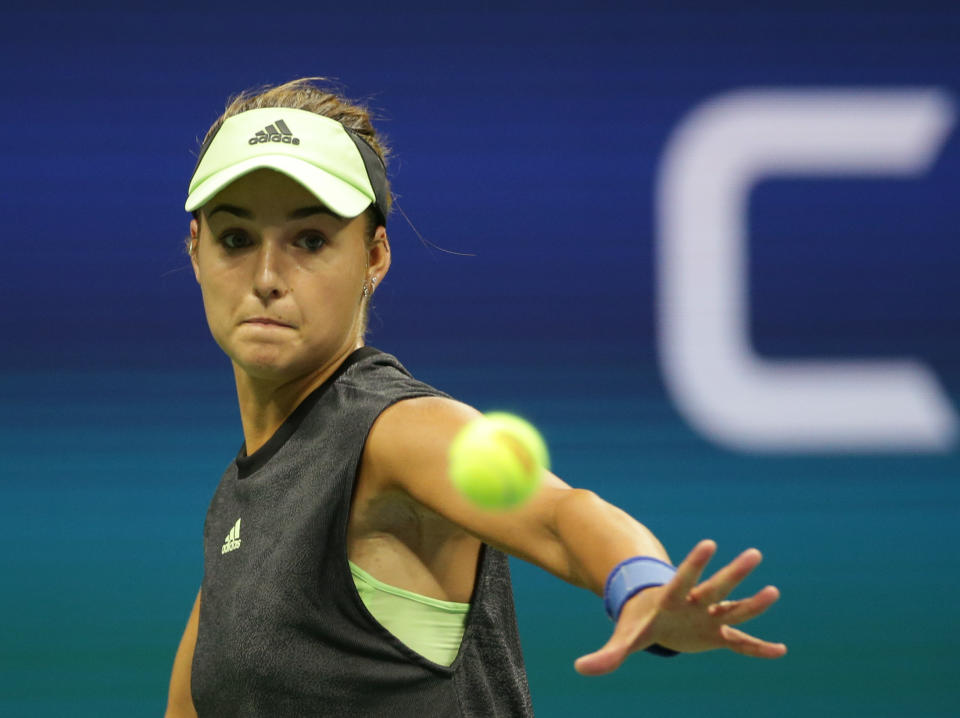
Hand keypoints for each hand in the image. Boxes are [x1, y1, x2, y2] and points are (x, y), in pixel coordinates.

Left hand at [574, 540, 786, 674]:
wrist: (653, 617)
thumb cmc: (639, 621)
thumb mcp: (625, 638)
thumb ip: (607, 654)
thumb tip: (579, 668)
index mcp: (672, 598)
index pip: (684, 577)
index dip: (695, 562)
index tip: (710, 542)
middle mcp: (695, 602)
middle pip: (716, 586)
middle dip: (734, 572)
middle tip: (754, 553)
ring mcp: (709, 616)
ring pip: (734, 607)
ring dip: (753, 603)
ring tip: (774, 591)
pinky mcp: (717, 635)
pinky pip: (741, 643)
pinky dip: (758, 649)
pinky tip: (780, 651)